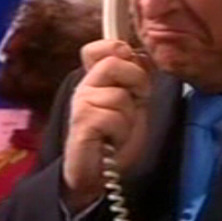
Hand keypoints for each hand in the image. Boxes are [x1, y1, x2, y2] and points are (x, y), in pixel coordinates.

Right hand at [62, 40, 153, 213]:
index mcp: (97, 79)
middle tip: (136, 102)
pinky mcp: (82, 123)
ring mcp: (81, 104)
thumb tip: (141, 55)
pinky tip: (113, 139)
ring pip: (119, 95)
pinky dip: (121, 131)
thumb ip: (136, 76)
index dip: (116, 49)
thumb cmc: (117, 135)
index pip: (97, 48)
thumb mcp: (135, 100)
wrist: (101, 172)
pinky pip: (113, 117)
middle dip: (136, 82)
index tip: (130, 65)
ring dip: (129, 116)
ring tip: (120, 128)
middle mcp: (85, 87)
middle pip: (113, 63)